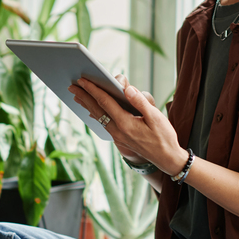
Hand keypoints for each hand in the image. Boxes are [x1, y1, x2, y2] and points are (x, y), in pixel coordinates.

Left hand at [68, 75, 184, 174]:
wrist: (166, 159)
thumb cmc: (164, 137)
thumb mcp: (156, 117)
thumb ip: (140, 101)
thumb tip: (126, 88)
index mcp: (125, 123)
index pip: (105, 102)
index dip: (93, 90)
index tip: (83, 80)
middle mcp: (117, 131)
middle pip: (97, 109)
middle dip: (84, 96)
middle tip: (71, 86)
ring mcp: (117, 136)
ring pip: (98, 117)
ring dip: (87, 105)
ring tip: (77, 96)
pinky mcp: (120, 138)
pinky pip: (104, 123)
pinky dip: (96, 114)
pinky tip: (91, 111)